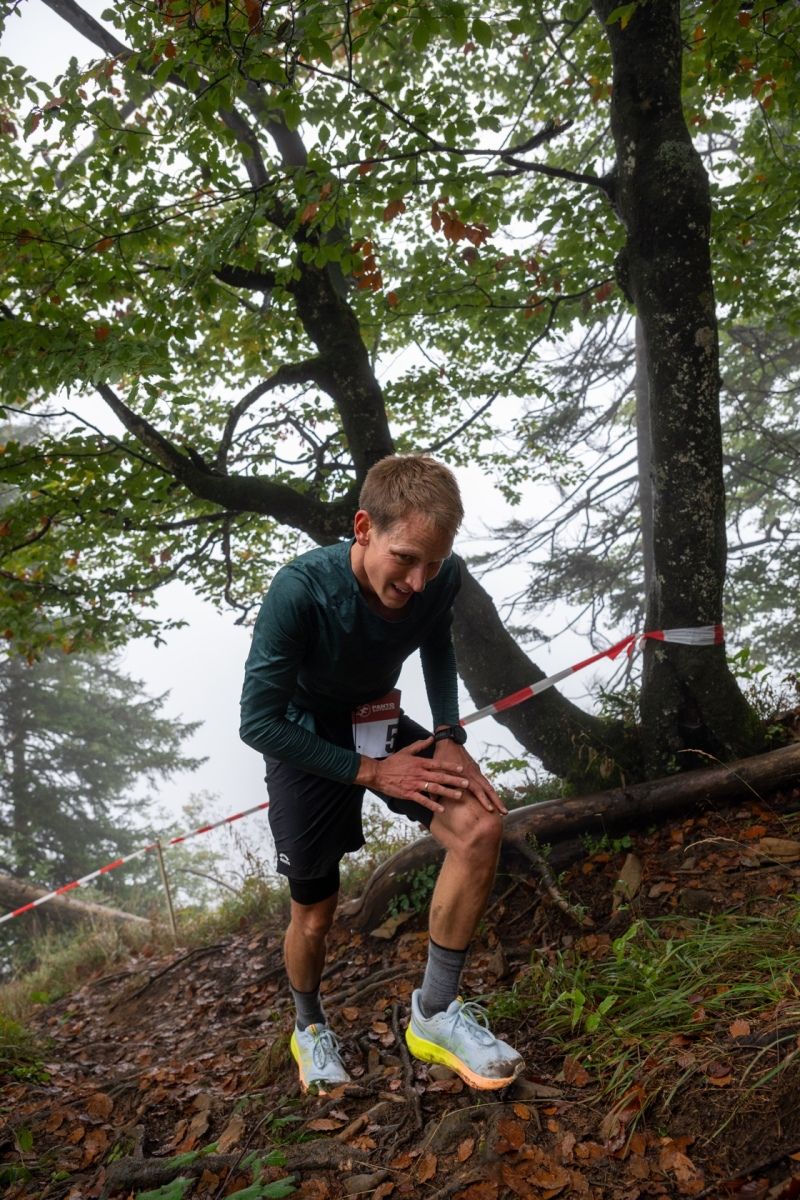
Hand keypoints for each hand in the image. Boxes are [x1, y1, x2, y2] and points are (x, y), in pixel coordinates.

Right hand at [355, 737, 469, 813]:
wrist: (378, 774)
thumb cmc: (392, 762)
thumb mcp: (406, 751)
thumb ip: (419, 745)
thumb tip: (431, 738)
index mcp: (419, 763)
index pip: (438, 764)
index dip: (451, 766)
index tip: (462, 769)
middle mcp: (419, 773)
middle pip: (440, 777)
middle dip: (455, 780)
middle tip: (466, 784)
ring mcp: (414, 784)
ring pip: (434, 789)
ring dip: (448, 792)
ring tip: (459, 795)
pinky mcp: (409, 794)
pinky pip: (423, 800)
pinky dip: (432, 804)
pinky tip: (441, 808)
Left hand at [432, 738, 506, 814]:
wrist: (448, 740)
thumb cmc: (441, 757)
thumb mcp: (436, 771)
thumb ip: (435, 786)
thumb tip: (434, 802)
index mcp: (465, 775)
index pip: (478, 790)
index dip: (484, 800)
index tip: (490, 810)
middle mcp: (474, 774)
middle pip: (489, 789)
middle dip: (497, 801)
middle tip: (505, 813)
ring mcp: (476, 771)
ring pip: (489, 786)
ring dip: (496, 798)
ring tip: (502, 809)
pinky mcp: (476, 768)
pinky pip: (485, 781)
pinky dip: (490, 791)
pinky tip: (493, 798)